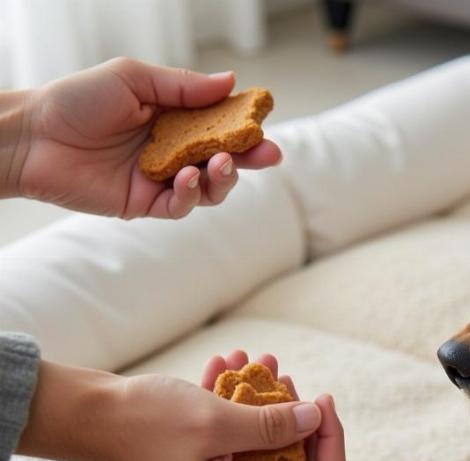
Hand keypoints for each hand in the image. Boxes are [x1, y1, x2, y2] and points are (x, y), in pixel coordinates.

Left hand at [10, 57, 280, 218]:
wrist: (34, 136)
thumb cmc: (76, 99)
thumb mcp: (134, 78)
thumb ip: (183, 86)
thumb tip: (230, 81)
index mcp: (172, 117)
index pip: (218, 123)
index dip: (243, 125)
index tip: (264, 123)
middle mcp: (172, 149)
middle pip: (222, 158)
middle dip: (248, 158)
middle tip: (268, 155)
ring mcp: (161, 178)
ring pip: (209, 187)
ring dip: (223, 178)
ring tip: (222, 164)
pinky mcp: (146, 203)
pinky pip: (181, 205)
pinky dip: (190, 194)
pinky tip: (186, 178)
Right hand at [16, 356, 346, 460]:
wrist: (90, 413)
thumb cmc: (145, 423)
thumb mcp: (217, 421)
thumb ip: (273, 425)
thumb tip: (317, 417)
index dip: (331, 456)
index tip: (325, 409)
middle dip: (300, 421)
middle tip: (290, 380)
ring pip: (271, 445)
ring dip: (272, 401)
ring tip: (262, 360)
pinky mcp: (212, 459)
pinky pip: (243, 433)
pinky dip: (244, 399)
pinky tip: (232, 361)